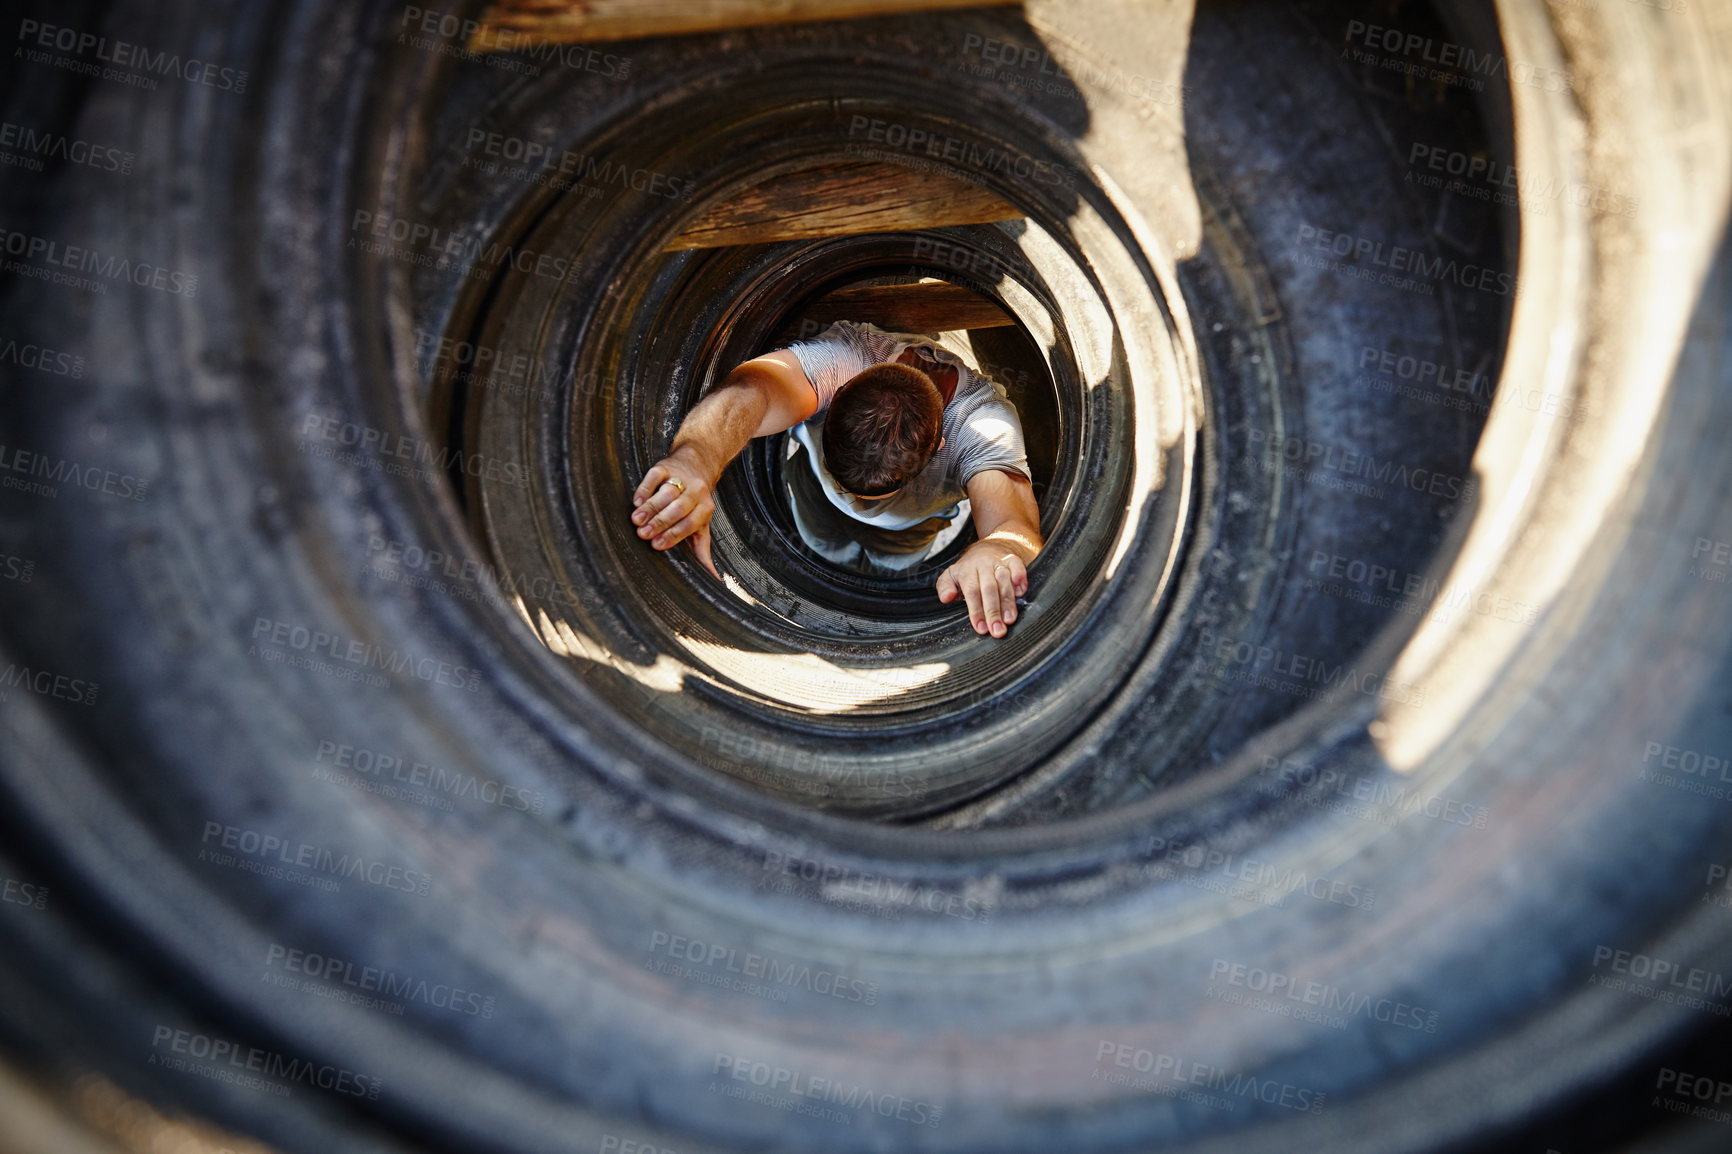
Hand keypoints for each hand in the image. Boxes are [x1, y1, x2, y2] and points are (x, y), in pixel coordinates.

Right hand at [631, 448, 718, 578]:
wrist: (696, 465)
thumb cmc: (695, 504)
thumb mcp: (702, 527)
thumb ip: (703, 552)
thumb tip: (714, 579)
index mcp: (706, 508)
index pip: (690, 523)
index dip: (673, 535)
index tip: (656, 545)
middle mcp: (697, 491)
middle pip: (679, 508)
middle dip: (660, 522)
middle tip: (643, 534)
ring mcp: (681, 477)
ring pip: (667, 492)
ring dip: (651, 507)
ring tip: (636, 520)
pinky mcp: (665, 466)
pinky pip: (655, 476)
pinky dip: (645, 489)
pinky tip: (636, 501)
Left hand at [936, 542, 1028, 637]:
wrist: (987, 547)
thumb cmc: (969, 569)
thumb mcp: (951, 575)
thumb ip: (944, 587)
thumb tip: (946, 597)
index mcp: (966, 570)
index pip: (971, 591)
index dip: (976, 611)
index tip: (981, 629)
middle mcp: (983, 564)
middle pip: (989, 588)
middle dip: (993, 611)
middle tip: (997, 631)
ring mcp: (999, 561)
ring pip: (1004, 580)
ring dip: (1008, 601)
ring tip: (1010, 620)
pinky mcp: (1013, 559)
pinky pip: (1018, 567)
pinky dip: (1021, 580)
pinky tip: (1021, 594)